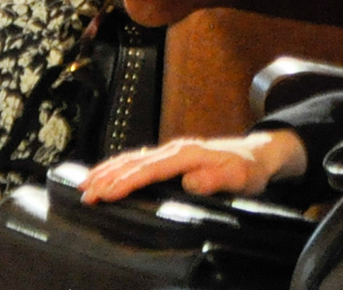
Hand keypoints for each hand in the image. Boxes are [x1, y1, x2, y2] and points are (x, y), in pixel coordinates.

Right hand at [79, 130, 306, 202]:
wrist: (258, 153)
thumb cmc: (249, 168)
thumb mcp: (240, 177)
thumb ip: (216, 179)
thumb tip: (190, 181)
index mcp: (188, 154)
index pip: (151, 169)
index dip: (128, 181)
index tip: (107, 192)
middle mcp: (177, 149)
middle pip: (135, 162)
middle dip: (108, 176)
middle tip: (85, 192)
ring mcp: (173, 151)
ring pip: (134, 158)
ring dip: (109, 170)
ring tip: (85, 182)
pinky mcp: (172, 156)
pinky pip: (140, 159)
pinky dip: (120, 165)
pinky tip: (108, 173)